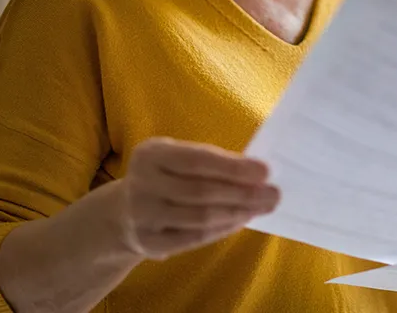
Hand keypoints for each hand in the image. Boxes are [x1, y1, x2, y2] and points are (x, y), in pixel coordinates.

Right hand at [112, 137, 279, 259]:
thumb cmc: (165, 178)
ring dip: (237, 212)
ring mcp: (142, 216)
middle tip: (273, 194)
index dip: (233, 167)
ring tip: (261, 207)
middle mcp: (141, 183)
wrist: (122, 214)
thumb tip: (257, 174)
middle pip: (202, 191)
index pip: (197, 160)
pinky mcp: (148, 242)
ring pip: (201, 217)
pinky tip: (241, 221)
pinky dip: (223, 229)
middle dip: (243, 193)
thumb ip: (209, 162)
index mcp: (150, 154)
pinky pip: (194, 238)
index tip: (265, 171)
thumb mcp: (175, 159)